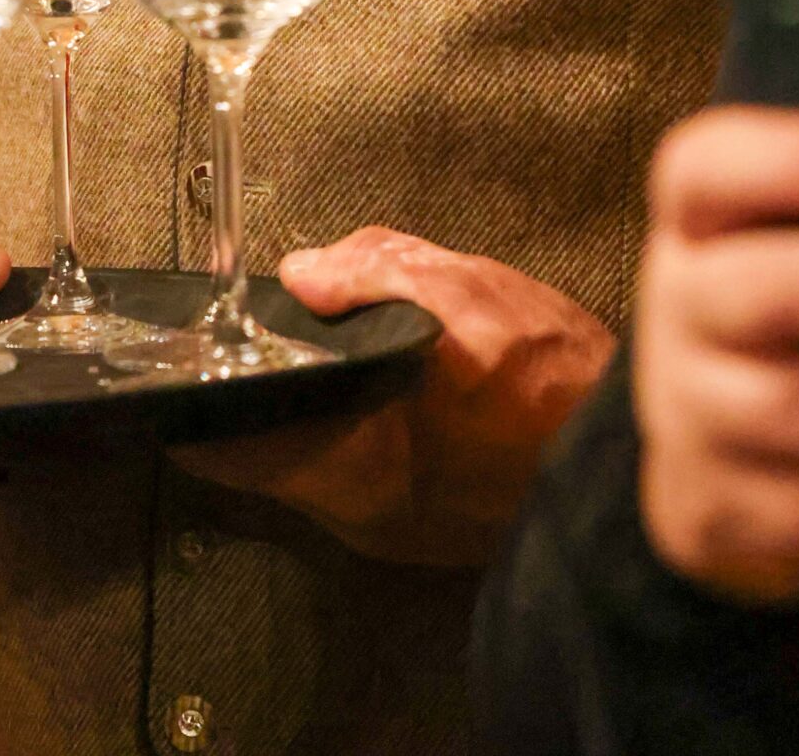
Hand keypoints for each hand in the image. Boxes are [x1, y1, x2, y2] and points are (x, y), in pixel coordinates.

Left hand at [176, 229, 613, 565]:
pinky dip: (345, 440)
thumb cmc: (558, 383)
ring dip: (294, 425)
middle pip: (259, 463)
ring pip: (304, 473)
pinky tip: (370, 396)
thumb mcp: (465, 292)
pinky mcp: (425, 529)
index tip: (166, 381)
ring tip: (298, 365)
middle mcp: (364, 509)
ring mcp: (393, 528)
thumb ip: (375, 270)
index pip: (231, 450)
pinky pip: (353, 481)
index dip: (192, 413)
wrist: (632, 461)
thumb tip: (304, 272)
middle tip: (232, 354)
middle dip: (242, 408)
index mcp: (356, 456)